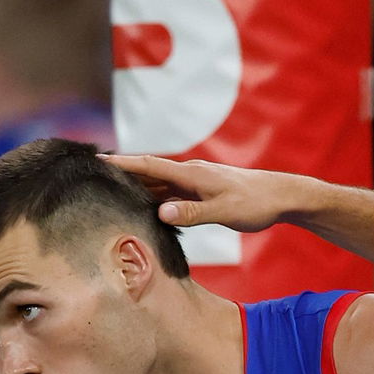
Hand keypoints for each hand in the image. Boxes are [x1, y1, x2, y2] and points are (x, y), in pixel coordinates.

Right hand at [100, 153, 290, 232]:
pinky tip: (147, 206)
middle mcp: (190, 174)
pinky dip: (156, 197)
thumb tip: (161, 212)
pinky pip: (173, 193)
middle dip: (122, 173)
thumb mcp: (224, 211)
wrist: (281, 197)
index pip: (149, 165)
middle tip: (93, 176)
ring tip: (110, 191)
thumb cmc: (255, 203)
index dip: (123, 163)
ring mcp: (196, 183)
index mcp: (191, 175)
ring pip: (160, 183)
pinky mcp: (203, 192)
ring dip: (138, 186)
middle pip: (149, 172)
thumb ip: (193, 213)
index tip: (97, 160)